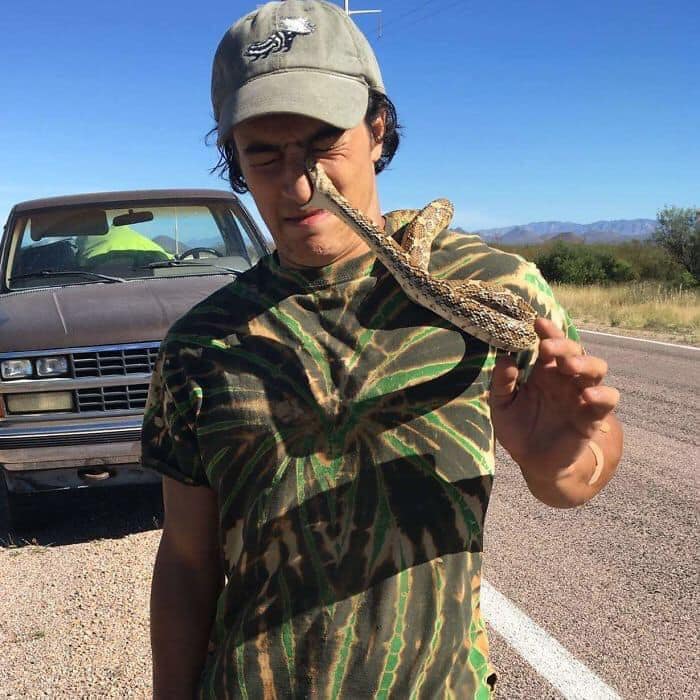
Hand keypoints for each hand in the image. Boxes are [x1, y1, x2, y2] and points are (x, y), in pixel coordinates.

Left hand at [489, 317, 619, 478]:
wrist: (532, 461)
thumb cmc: (517, 428)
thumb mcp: (501, 405)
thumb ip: (501, 383)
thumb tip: (505, 358)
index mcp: (544, 371)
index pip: (550, 345)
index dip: (548, 331)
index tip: (537, 322)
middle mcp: (565, 379)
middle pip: (575, 351)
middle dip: (563, 345)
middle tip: (546, 347)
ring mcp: (581, 396)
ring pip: (596, 369)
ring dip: (585, 363)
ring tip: (567, 366)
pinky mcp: (592, 417)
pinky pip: (607, 400)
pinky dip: (602, 395)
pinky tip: (586, 396)